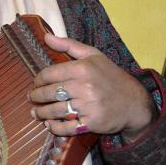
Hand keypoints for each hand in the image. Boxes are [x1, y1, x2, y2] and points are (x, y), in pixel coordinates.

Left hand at [28, 33, 155, 141]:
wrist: (134, 102)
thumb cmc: (111, 76)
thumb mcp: (93, 55)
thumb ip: (69, 45)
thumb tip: (46, 36)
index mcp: (82, 68)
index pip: (50, 74)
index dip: (38, 80)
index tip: (35, 83)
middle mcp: (84, 87)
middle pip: (50, 93)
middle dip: (36, 97)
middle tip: (31, 98)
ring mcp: (88, 106)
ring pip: (55, 111)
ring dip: (41, 113)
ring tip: (35, 113)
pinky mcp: (92, 123)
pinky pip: (67, 127)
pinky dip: (55, 128)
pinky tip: (49, 125)